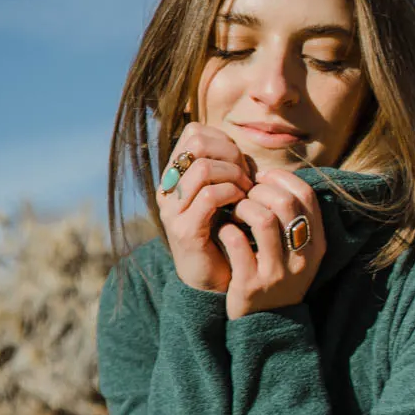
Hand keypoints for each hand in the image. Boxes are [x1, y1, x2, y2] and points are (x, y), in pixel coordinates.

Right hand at [156, 124, 254, 293]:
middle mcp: (167, 190)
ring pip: (202, 169)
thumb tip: (242, 149)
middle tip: (246, 176)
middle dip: (229, 154)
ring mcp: (172, 211)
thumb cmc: (225, 235)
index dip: (223, 140)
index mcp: (175, 176)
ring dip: (234, 175)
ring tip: (247, 191)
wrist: (215, 281)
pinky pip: (210, 196)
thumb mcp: (224, 195)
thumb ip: (225, 170)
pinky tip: (243, 204)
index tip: (241, 162)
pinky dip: (233, 194)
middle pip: (195, 143)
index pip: (193, 133)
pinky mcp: (185, 230)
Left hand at [218, 169, 325, 320]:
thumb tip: (272, 175)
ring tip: (235, 213)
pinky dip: (226, 229)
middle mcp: (301, 259)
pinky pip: (236, 241)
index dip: (281, 178)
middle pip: (284, 202)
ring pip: (261, 218)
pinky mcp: (250, 284)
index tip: (261, 178)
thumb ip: (293, 218)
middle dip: (259, 190)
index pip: (306, 195)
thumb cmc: (276, 277)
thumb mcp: (297, 251)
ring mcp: (276, 273)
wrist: (264, 324)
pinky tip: (224, 232)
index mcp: (316, 245)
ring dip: (242, 207)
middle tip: (245, 196)